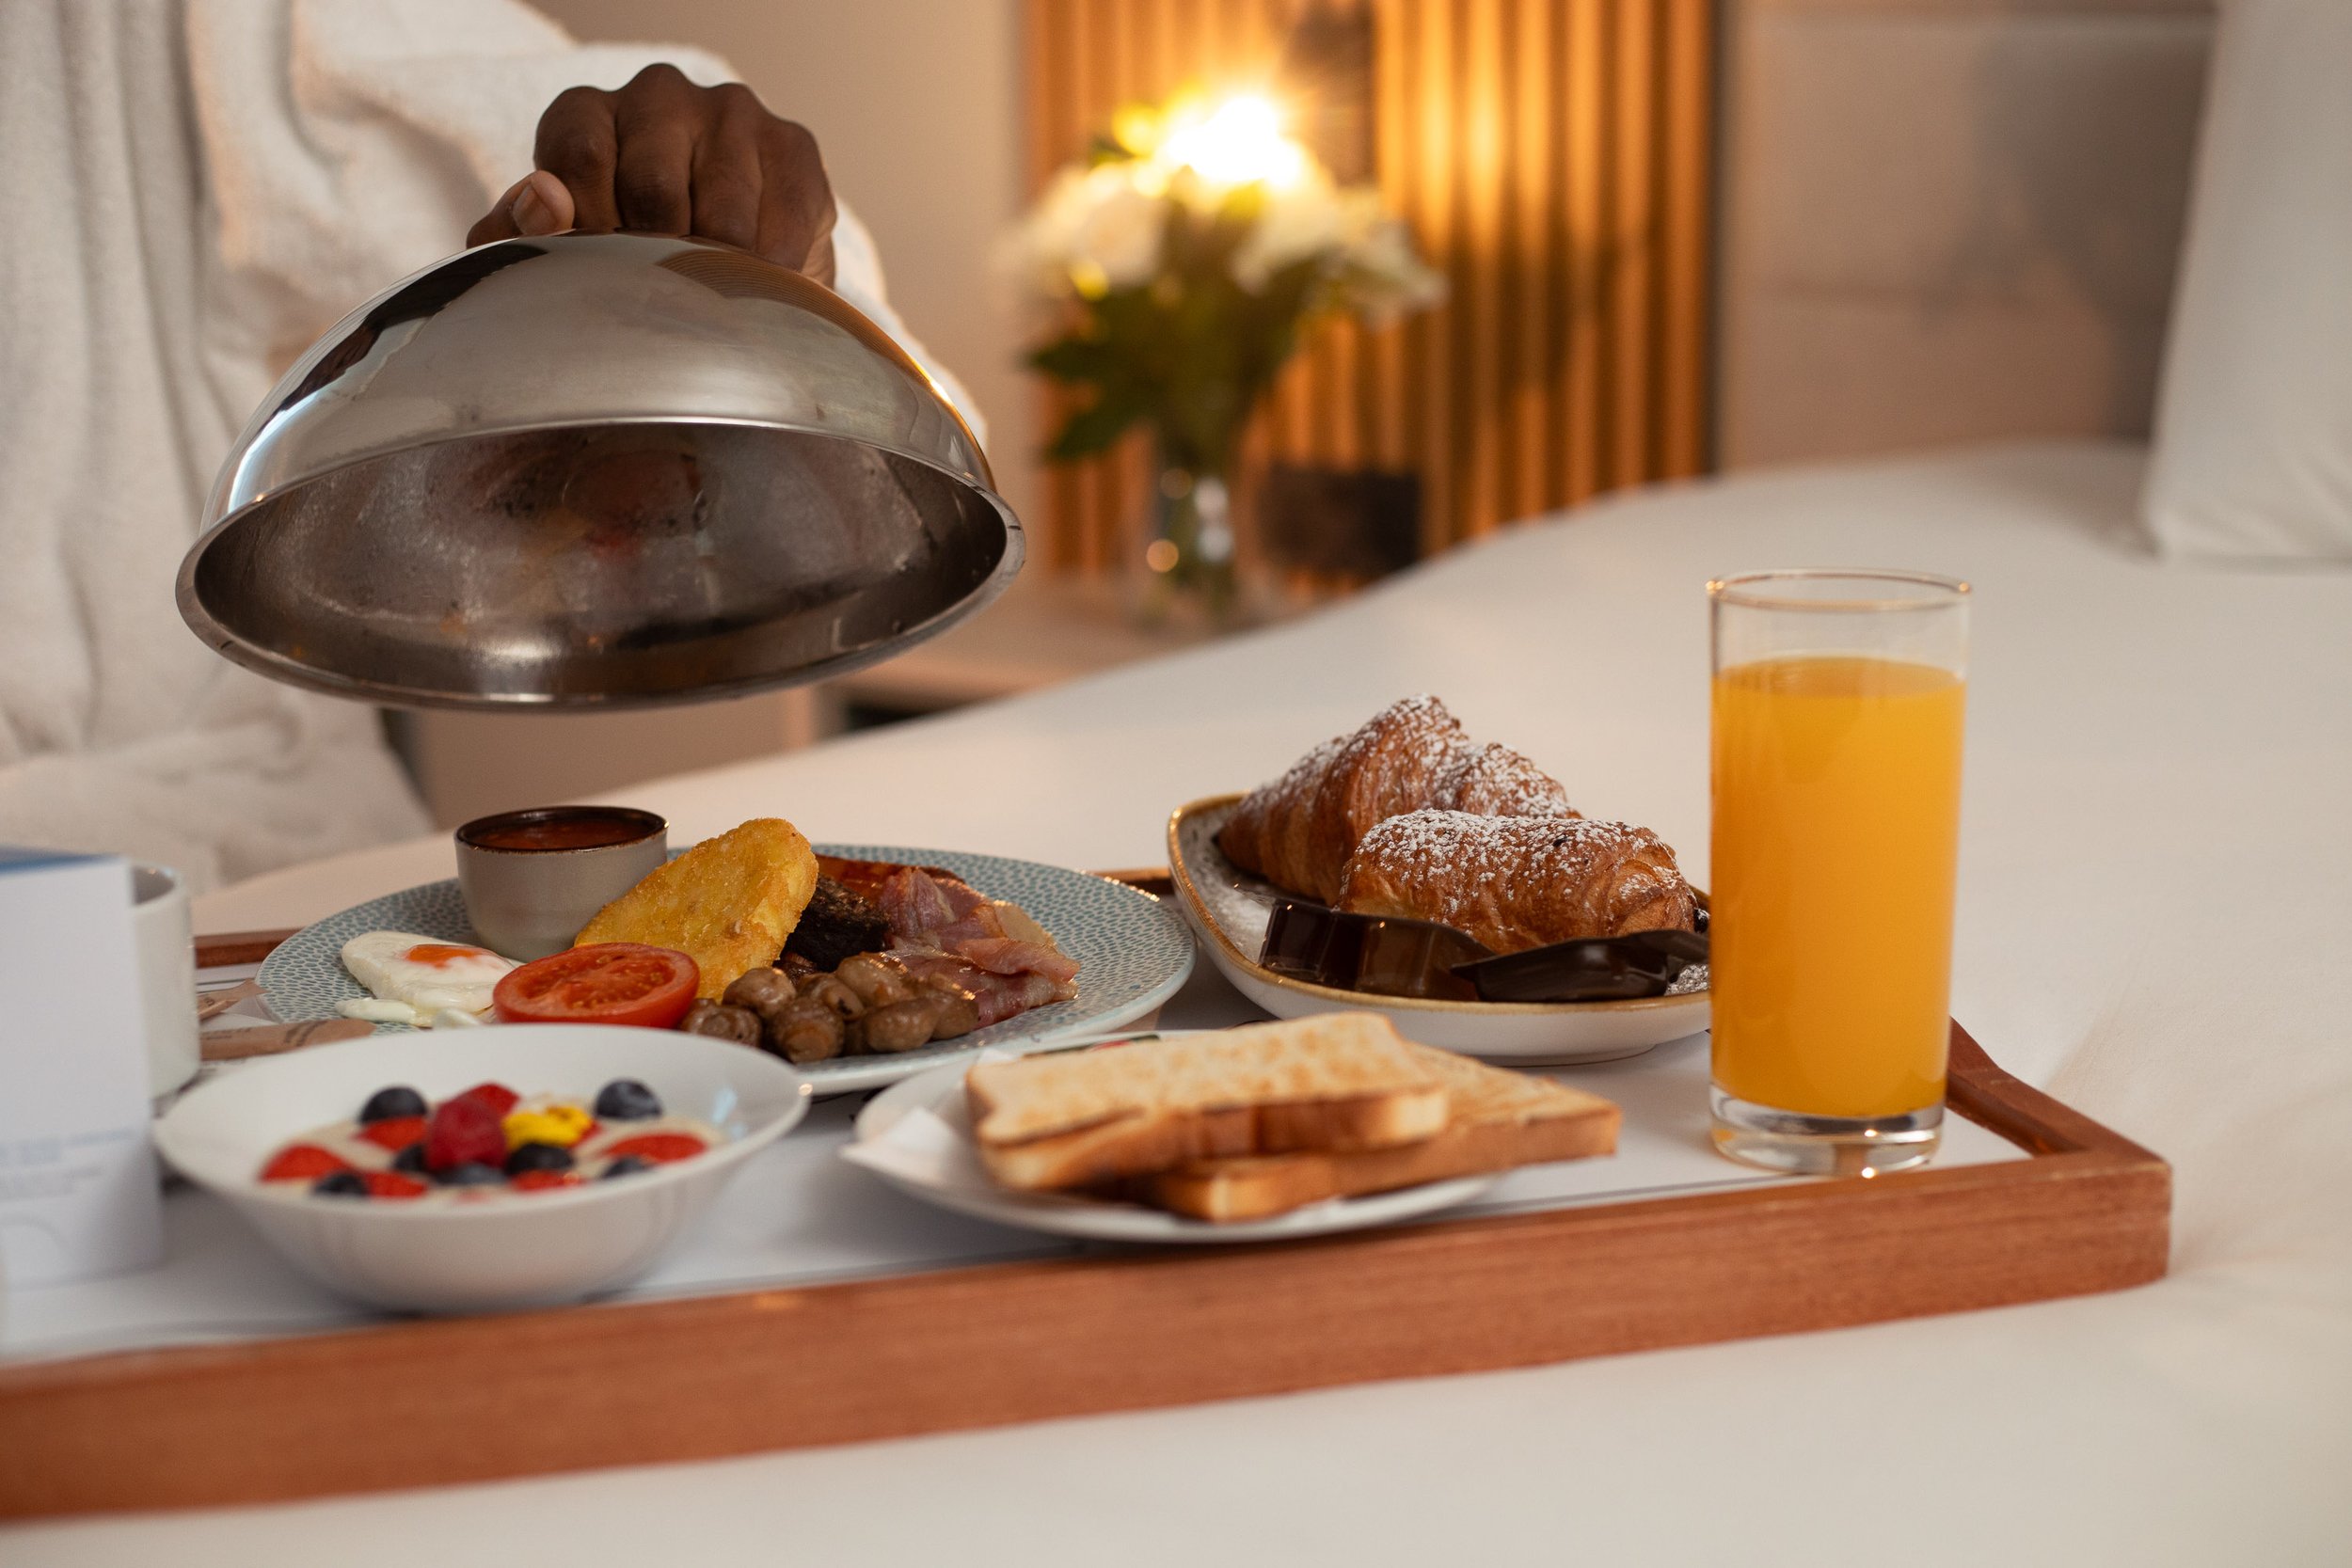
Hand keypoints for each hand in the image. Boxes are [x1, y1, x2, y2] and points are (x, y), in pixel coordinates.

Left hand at [467, 64, 836, 285]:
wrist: (731, 281)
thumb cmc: (627, 261)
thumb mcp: (562, 253)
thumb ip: (524, 233)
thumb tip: (545, 202)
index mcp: (587, 113)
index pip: (580, 154)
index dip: (592, 228)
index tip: (604, 271)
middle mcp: (657, 94)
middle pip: (653, 183)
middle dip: (658, 256)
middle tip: (663, 291)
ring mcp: (731, 112)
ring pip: (724, 213)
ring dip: (719, 270)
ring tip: (713, 293)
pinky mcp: (793, 145)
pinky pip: (785, 222)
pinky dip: (773, 272)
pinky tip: (762, 285)